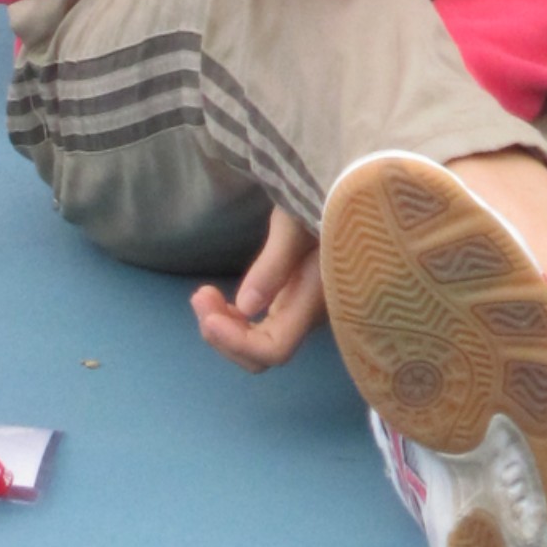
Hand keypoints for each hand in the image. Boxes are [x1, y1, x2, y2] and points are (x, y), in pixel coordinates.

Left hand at [190, 206, 324, 369]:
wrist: (346, 190)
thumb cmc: (323, 198)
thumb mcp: (295, 224)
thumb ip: (274, 264)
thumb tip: (247, 307)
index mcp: (314, 299)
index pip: (274, 349)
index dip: (236, 342)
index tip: (208, 314)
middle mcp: (309, 314)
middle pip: (262, 356)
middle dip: (224, 336)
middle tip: (199, 296)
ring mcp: (302, 309)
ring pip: (259, 343)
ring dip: (225, 328)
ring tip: (203, 294)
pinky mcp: (294, 298)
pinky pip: (262, 326)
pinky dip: (234, 320)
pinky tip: (221, 300)